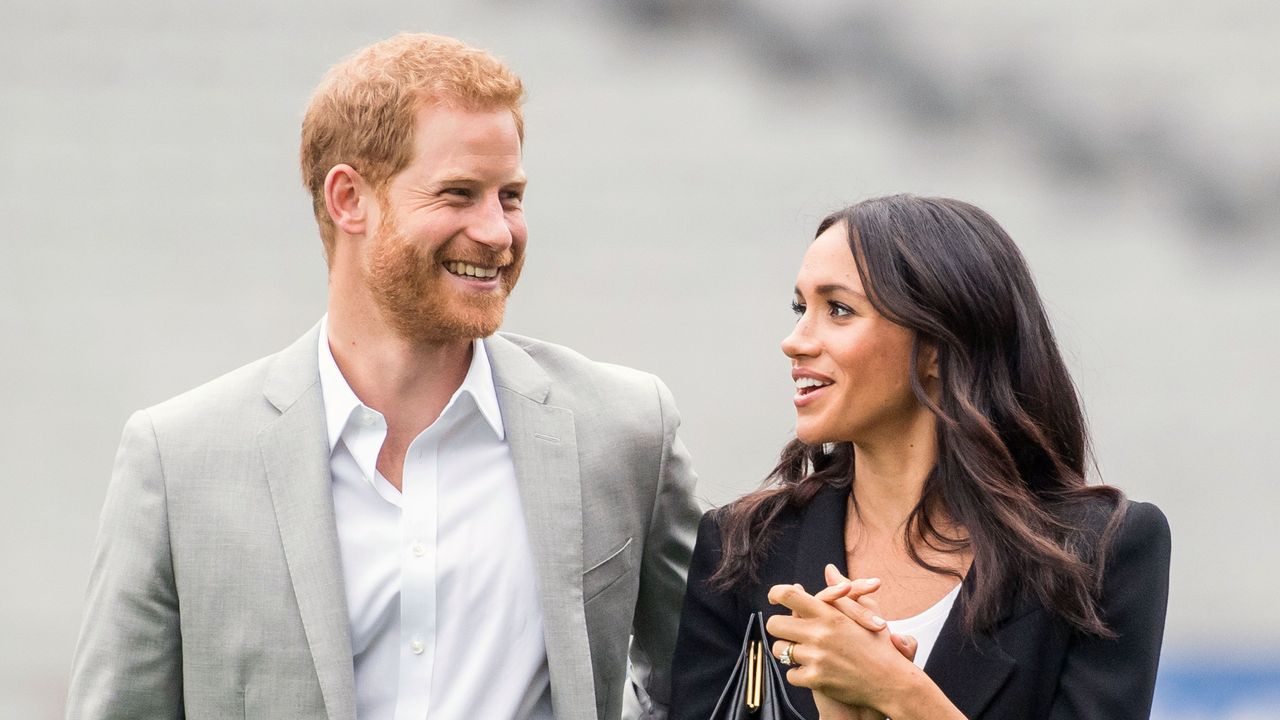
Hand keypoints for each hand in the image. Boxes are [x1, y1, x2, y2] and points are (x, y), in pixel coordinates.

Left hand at [766, 583, 917, 709]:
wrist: (891, 684)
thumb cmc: (880, 647)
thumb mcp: (866, 613)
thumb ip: (843, 591)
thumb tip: (829, 569)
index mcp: (829, 615)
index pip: (789, 595)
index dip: (775, 594)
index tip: (773, 598)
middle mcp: (819, 634)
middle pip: (774, 624)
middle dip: (779, 628)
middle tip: (788, 632)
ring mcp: (816, 657)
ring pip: (780, 651)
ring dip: (788, 652)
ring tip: (801, 652)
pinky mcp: (816, 679)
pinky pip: (790, 674)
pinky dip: (798, 674)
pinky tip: (811, 671)